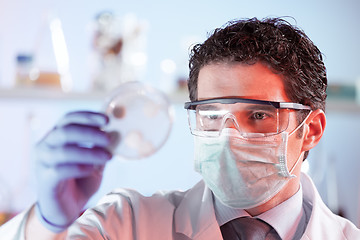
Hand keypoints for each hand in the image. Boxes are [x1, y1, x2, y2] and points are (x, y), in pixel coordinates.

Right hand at [34, 111, 117, 231]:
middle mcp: (45, 146)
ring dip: (89, 152)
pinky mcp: (45, 181)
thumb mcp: (94, 161)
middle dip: (89, 132)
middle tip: (108, 138)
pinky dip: (79, 167)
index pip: (68, 119)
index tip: (107, 120)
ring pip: (64, 151)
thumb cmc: (80, 181)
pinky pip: (60, 170)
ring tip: (108, 156)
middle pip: (65, 131)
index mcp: (56, 136)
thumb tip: (116, 133)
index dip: (87, 116)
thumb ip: (100, 148)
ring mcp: (42, 163)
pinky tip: (92, 170)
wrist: (66, 209)